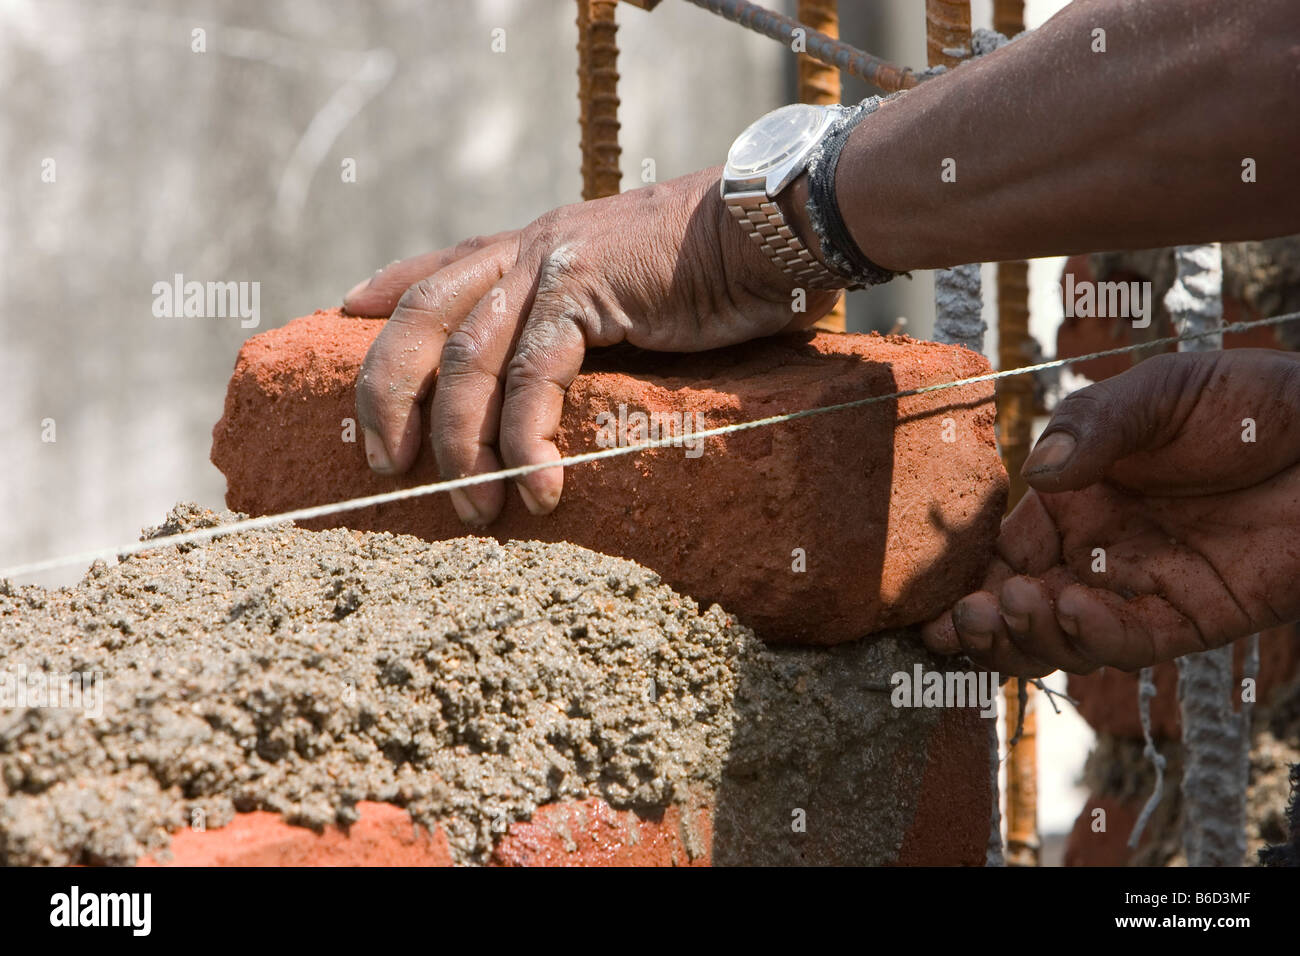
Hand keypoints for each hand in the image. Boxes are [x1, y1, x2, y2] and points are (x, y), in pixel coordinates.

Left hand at [344, 167, 838, 524]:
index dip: (387, 289)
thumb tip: (580, 369)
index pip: (440, 265)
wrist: (770, 228)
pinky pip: (533, 375)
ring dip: (462, 443)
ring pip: (468, 359)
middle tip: (383, 463)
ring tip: (476, 508)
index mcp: (536, 245)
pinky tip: (539, 487)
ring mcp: (553, 264)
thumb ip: (591, 319)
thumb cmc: (716, 271)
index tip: (347, 311)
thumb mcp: (634, 291)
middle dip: (389, 393)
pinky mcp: (586, 291)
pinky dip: (527, 438)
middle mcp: (531, 248)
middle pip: (422, 316)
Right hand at [922, 349, 1299, 676]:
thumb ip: (1095, 425)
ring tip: (1010, 608)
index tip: (929, 591)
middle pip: (1017, 603)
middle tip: (958, 620)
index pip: (1000, 546)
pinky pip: (1125, 645)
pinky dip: (1090, 636)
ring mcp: (1138, 588)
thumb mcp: (1162, 393)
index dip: (962, 572)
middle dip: (980, 621)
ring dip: (1023, 636)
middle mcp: (1095, 549)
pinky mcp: (1188, 621)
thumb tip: (1037, 469)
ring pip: (1059, 637)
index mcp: (1073, 497)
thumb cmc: (1254, 403)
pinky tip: (1069, 607)